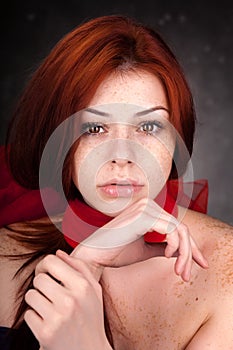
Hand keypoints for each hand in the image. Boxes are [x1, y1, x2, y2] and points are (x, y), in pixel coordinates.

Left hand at [24, 254, 112, 349]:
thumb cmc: (92, 319)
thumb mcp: (94, 290)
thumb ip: (80, 267)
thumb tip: (59, 253)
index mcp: (82, 286)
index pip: (51, 261)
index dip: (45, 265)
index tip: (46, 272)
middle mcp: (70, 300)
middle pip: (39, 278)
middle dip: (42, 286)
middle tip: (49, 294)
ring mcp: (57, 317)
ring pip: (31, 295)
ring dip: (37, 301)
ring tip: (50, 309)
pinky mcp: (45, 333)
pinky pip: (28, 315)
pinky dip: (35, 318)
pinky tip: (48, 322)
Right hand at [72, 197, 207, 281]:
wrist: (94, 255)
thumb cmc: (116, 252)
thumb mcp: (146, 250)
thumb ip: (164, 247)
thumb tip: (184, 251)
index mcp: (148, 210)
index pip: (176, 226)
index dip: (190, 246)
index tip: (198, 264)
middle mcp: (148, 204)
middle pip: (182, 227)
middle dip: (190, 252)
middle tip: (188, 274)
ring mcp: (146, 207)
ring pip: (180, 229)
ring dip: (185, 253)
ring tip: (179, 272)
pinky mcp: (143, 215)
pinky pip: (171, 230)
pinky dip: (175, 246)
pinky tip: (166, 257)